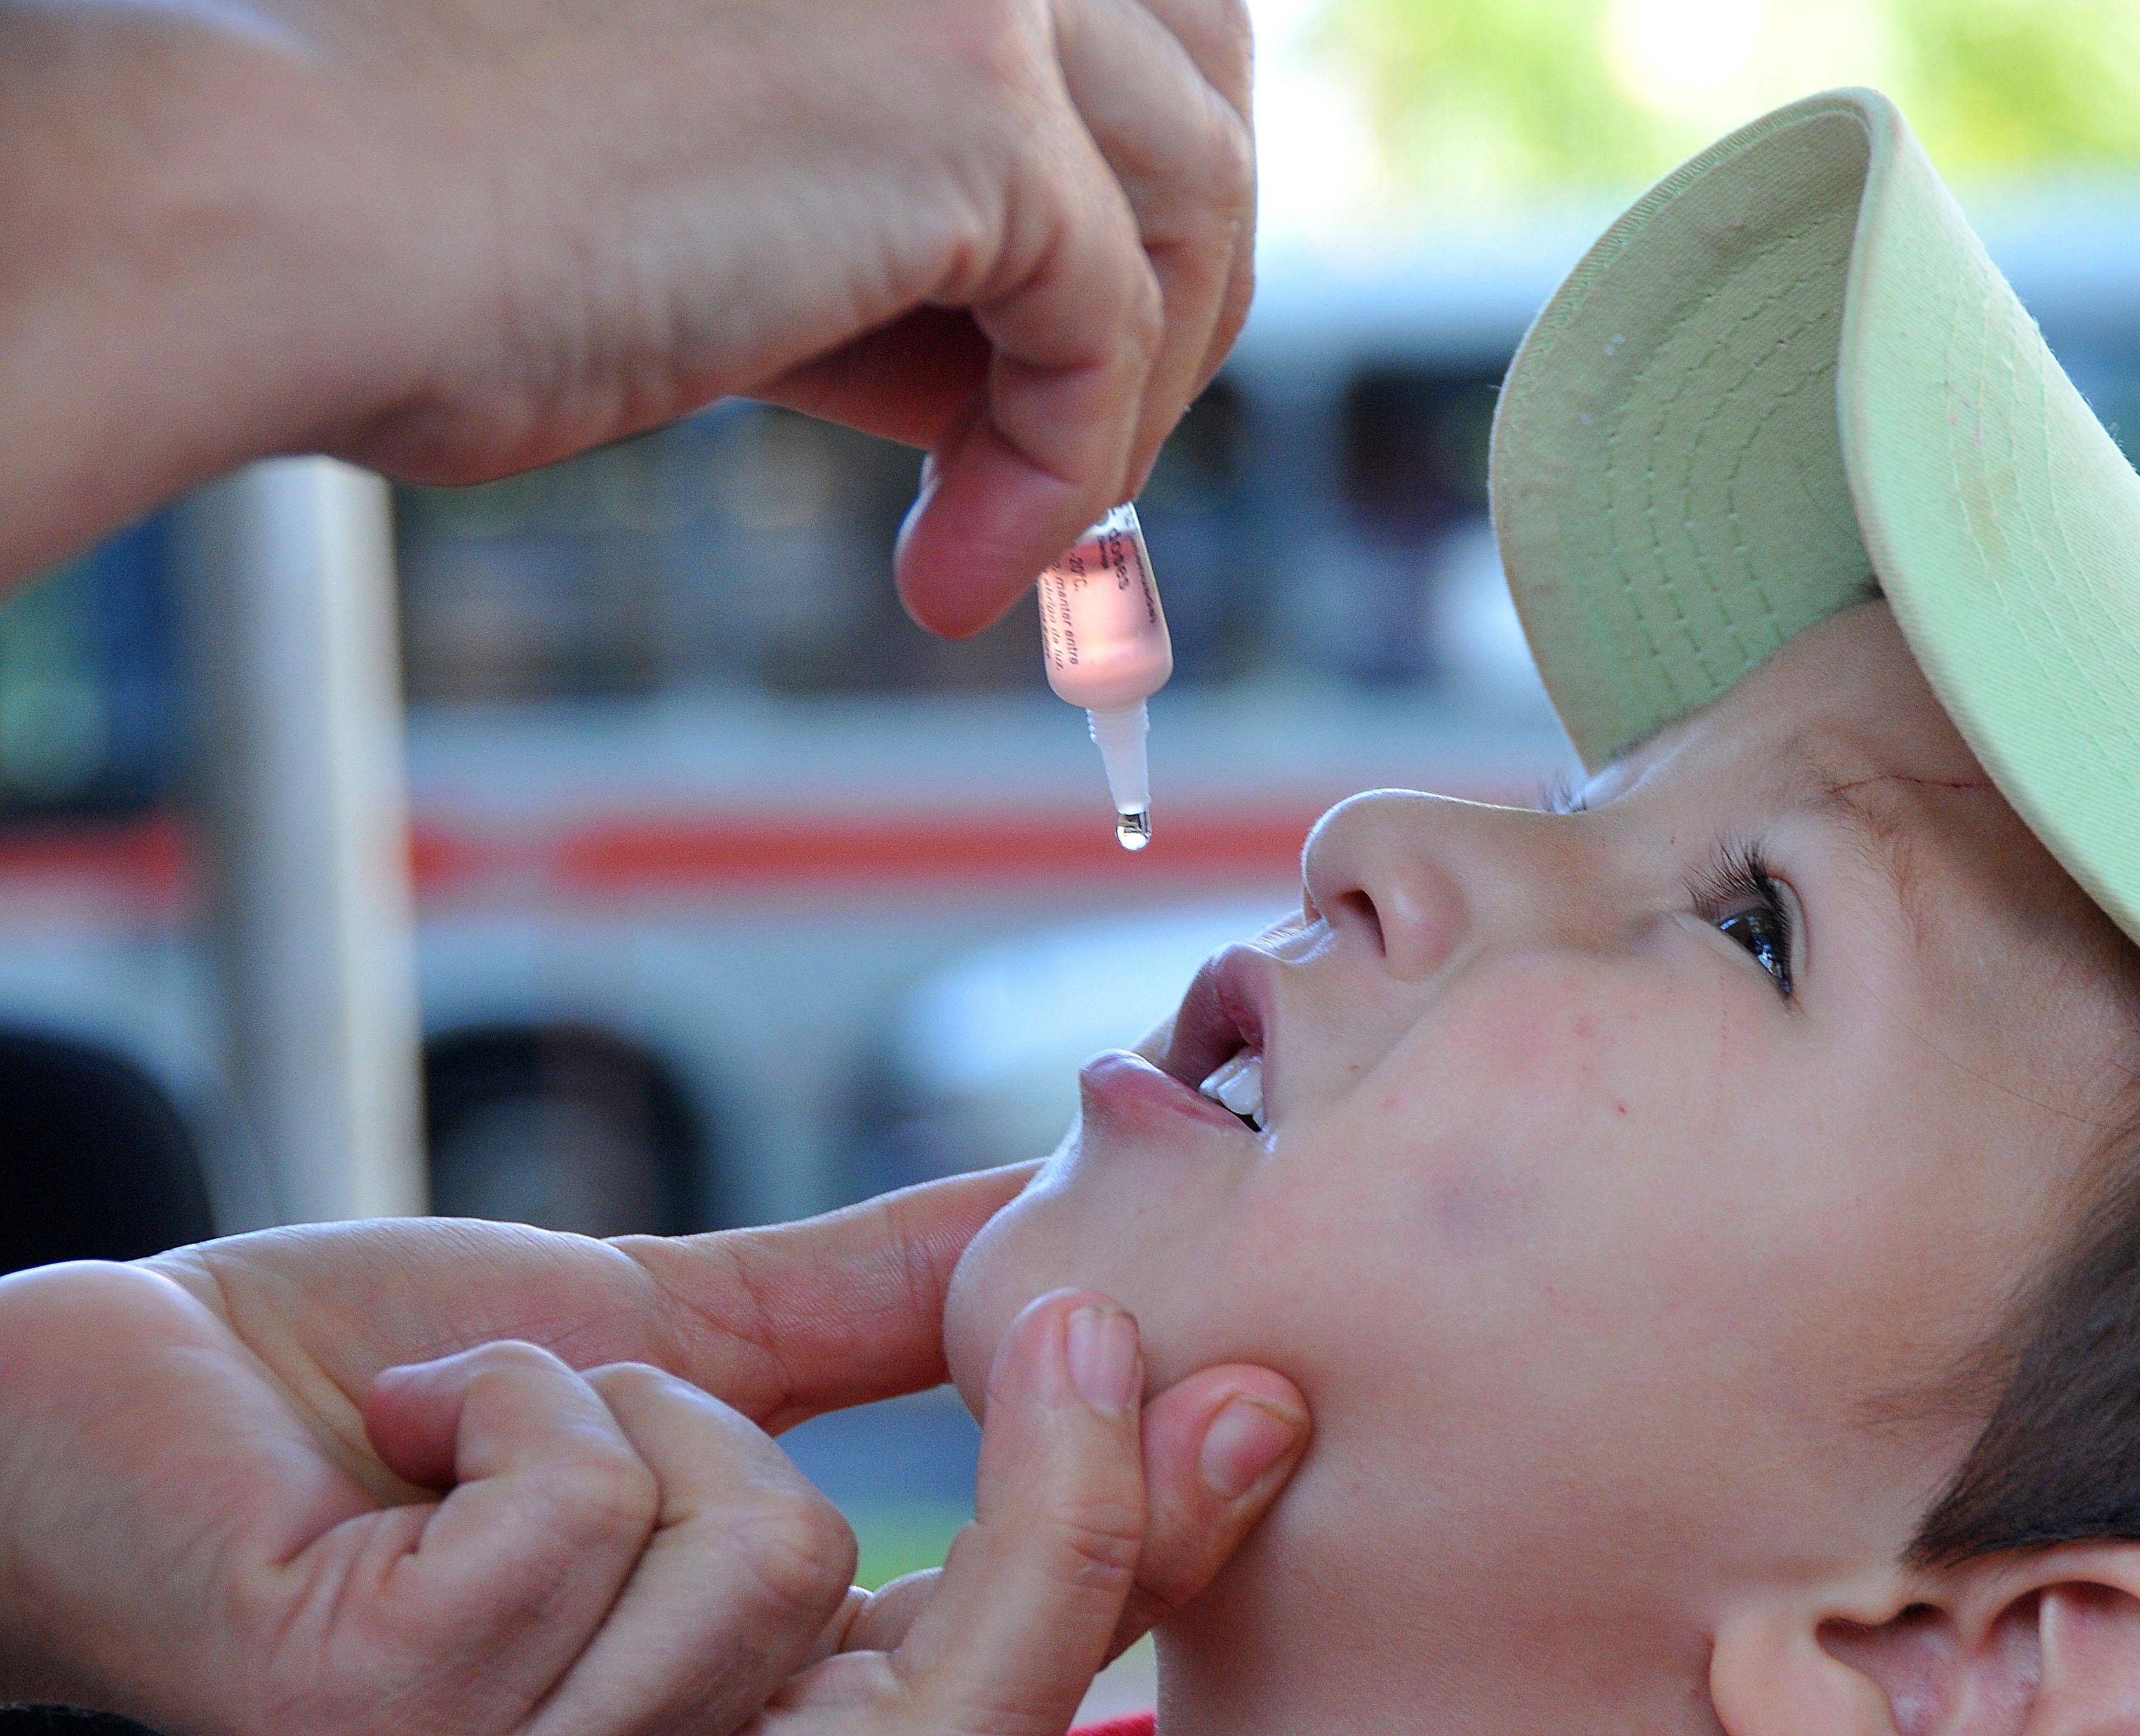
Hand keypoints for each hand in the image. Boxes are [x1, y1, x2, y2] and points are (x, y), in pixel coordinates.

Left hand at [0, 1172, 1310, 1735]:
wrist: (117, 1402)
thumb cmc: (376, 1398)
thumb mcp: (675, 1343)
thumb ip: (867, 1315)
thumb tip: (1063, 1222)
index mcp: (753, 1726)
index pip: (1016, 1686)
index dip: (1152, 1553)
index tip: (1253, 1398)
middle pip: (977, 1692)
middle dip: (1068, 1488)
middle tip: (1067, 1307)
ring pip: (769, 1550)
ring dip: (631, 1399)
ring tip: (495, 1417)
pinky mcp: (399, 1732)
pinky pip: (589, 1497)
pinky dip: (517, 1391)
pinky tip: (408, 1432)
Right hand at [4, 0, 1251, 630]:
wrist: (277, 209)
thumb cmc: (431, 213)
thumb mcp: (723, 185)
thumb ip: (888, 219)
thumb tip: (1021, 352)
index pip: (1095, 10)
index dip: (1110, 202)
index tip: (1041, 372)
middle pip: (1196, 72)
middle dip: (1175, 279)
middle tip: (1074, 445)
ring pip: (1197, 194)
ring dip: (1128, 396)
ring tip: (998, 532)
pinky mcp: (973, 98)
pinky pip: (1109, 329)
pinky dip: (1060, 475)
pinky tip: (950, 573)